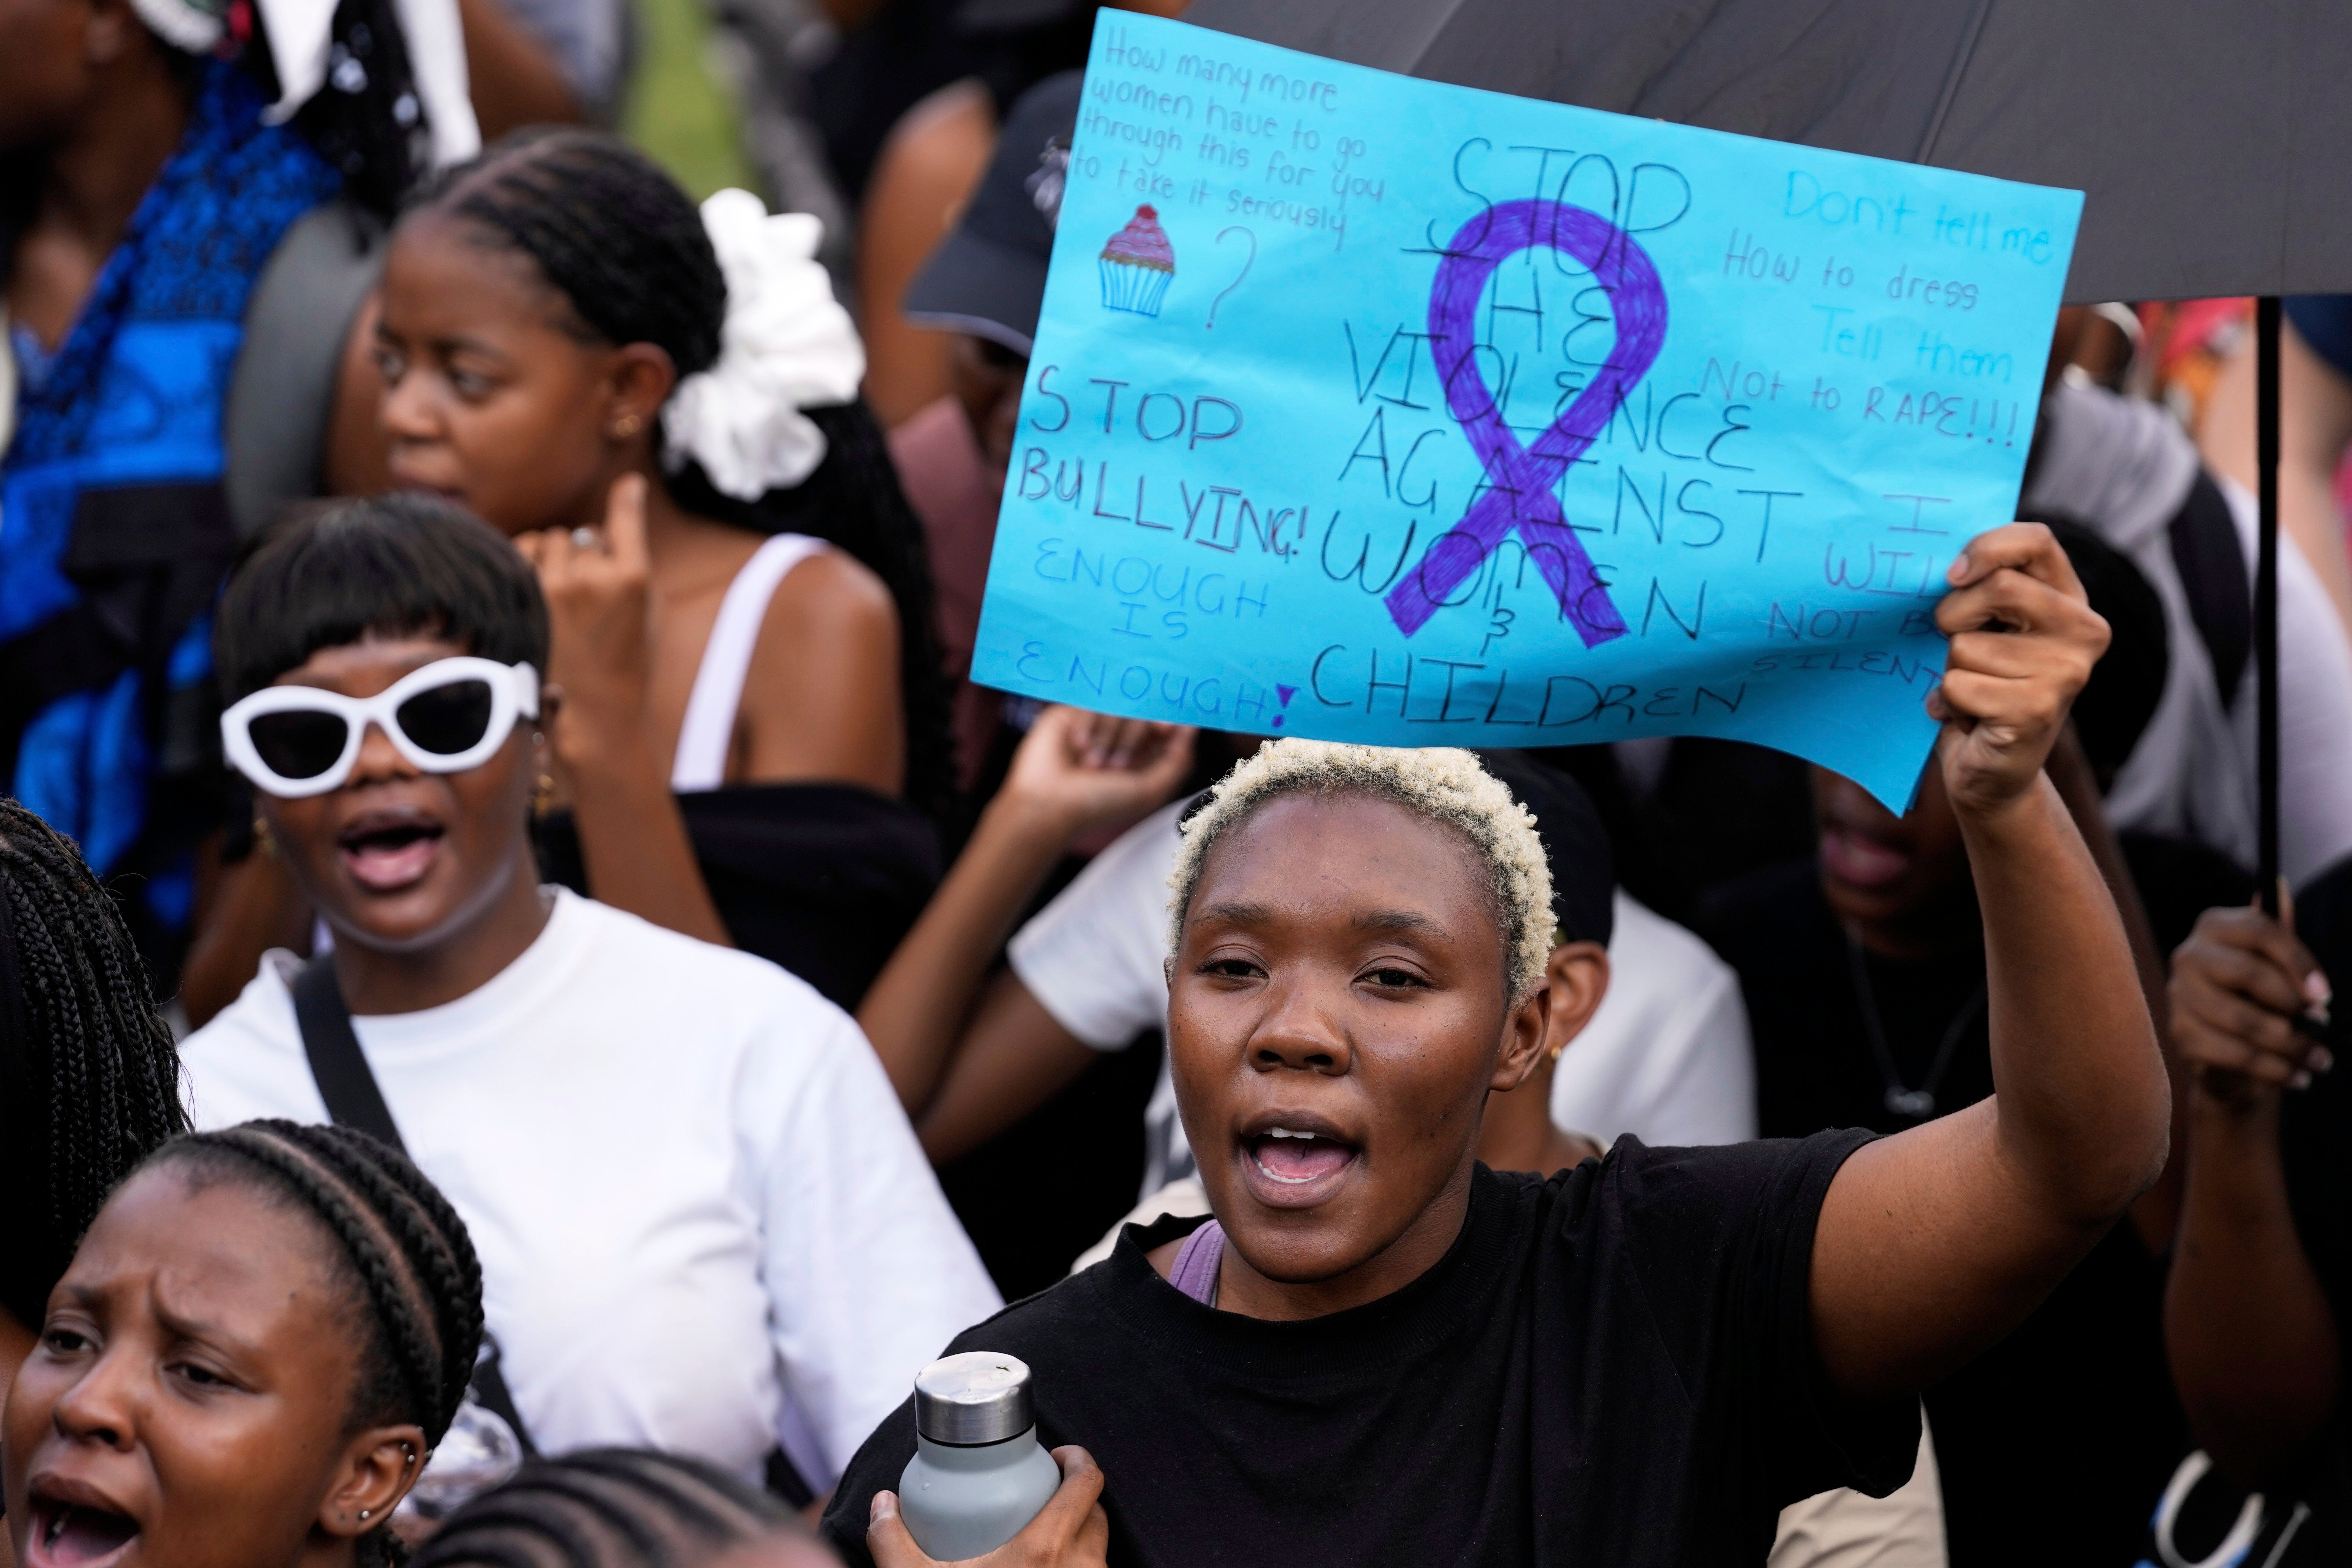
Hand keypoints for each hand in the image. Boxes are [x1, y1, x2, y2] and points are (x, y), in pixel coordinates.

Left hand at [514, 475, 654, 766]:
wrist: (593, 715)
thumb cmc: (625, 664)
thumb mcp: (647, 612)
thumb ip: (633, 564)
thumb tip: (613, 514)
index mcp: (634, 578)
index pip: (626, 517)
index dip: (627, 497)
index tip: (627, 486)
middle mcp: (593, 576)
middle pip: (582, 536)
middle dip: (583, 556)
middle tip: (587, 593)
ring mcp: (553, 587)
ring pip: (550, 541)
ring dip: (554, 559)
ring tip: (559, 594)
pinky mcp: (522, 599)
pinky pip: (521, 554)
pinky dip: (527, 564)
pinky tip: (535, 590)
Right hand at [867, 1446, 1109, 1567]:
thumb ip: (892, 1541)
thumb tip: (882, 1504)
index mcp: (1047, 1549)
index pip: (1087, 1483)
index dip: (1078, 1460)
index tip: (1058, 1457)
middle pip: (1096, 1515)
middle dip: (1075, 1499)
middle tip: (1044, 1496)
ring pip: (1098, 1553)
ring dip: (1078, 1539)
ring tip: (1043, 1537)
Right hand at [994, 707, 1194, 840]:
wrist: (1047, 804)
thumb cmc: (1096, 804)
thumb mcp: (1148, 791)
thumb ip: (1177, 762)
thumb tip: (1190, 728)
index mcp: (1142, 756)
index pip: (1165, 724)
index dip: (1168, 721)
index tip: (1164, 728)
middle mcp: (1120, 737)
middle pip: (1144, 711)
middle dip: (1133, 738)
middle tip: (1116, 765)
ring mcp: (1095, 723)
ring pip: (1119, 705)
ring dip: (1108, 737)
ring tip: (1091, 763)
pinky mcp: (1070, 714)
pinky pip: (1092, 701)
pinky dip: (1088, 725)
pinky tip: (1077, 747)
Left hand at [1928, 522, 2109, 816]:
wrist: (1992, 772)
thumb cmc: (1979, 687)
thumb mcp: (1982, 629)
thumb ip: (1977, 590)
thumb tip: (1937, 564)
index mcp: (2070, 599)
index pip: (2035, 540)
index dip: (1984, 547)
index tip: (1951, 575)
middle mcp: (2083, 631)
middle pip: (1997, 586)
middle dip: (1952, 616)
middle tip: (1953, 646)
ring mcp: (2066, 672)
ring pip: (1967, 644)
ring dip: (1950, 669)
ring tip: (1971, 692)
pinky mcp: (2038, 710)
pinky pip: (1959, 684)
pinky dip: (1946, 702)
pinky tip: (1967, 718)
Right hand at [2170, 900, 2333, 1104]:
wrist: (2228, 1054)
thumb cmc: (2258, 1000)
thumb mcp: (2273, 965)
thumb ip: (2278, 934)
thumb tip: (2278, 886)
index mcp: (2214, 927)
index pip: (2260, 930)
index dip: (2298, 962)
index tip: (2326, 997)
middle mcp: (2188, 955)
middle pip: (2248, 973)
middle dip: (2293, 1006)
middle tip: (2324, 1027)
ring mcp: (2178, 995)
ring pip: (2243, 1020)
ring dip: (2292, 1047)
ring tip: (2321, 1061)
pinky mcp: (2179, 1033)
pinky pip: (2234, 1054)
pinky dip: (2274, 1071)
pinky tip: (2298, 1077)